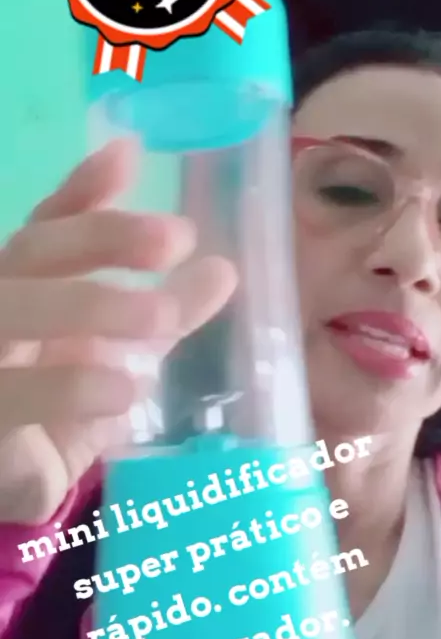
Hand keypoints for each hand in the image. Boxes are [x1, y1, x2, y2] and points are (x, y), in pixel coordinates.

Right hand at [0, 138, 236, 524]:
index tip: (128, 155)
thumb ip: (166, 309)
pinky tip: (121, 388)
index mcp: (30, 283)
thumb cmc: (67, 404)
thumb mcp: (123, 351)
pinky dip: (64, 387)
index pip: (49, 225)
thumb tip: (223, 269)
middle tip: (176, 239)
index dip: (82, 189)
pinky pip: (10, 395)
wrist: (22, 483)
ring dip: (86, 304)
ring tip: (162, 317)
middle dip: (100, 237)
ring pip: (11, 312)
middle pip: (30, 251)